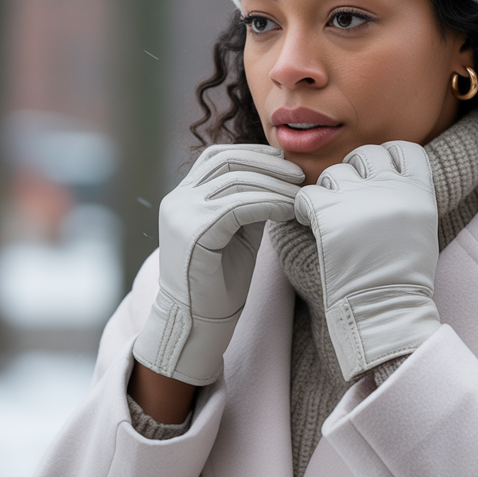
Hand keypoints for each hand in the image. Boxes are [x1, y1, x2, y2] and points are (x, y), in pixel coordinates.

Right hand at [133, 144, 303, 384]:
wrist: (197, 322)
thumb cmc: (220, 282)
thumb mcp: (235, 231)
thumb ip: (247, 203)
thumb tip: (279, 178)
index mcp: (183, 197)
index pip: (217, 157)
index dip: (253, 154)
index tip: (284, 162)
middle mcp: (177, 200)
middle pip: (227, 162)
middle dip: (268, 165)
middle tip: (299, 175)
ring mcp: (182, 214)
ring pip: (236, 181)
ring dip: (274, 185)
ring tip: (299, 195)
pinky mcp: (194, 232)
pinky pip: (239, 206)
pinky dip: (269, 204)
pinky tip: (288, 211)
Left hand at [294, 141, 440, 380]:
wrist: (385, 311)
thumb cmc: (403, 280)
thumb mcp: (422, 230)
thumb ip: (406, 199)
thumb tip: (387, 180)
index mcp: (419, 192)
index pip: (405, 150)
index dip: (388, 160)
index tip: (376, 176)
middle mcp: (390, 188)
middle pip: (365, 156)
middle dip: (355, 173)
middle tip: (349, 201)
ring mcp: (358, 198)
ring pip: (333, 173)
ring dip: (329, 193)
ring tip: (331, 221)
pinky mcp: (328, 213)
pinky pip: (306, 194)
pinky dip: (304, 209)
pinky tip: (311, 226)